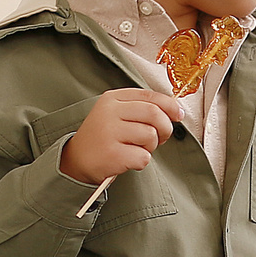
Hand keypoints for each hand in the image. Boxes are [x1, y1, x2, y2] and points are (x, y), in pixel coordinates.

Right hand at [61, 87, 181, 185]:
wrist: (77, 160)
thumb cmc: (104, 138)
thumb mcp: (117, 115)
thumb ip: (142, 109)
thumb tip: (176, 112)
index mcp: (112, 98)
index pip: (149, 95)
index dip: (169, 105)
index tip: (178, 114)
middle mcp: (110, 112)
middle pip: (154, 113)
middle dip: (165, 128)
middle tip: (160, 138)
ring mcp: (109, 132)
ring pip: (150, 135)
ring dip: (151, 147)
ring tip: (136, 149)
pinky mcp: (112, 154)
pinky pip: (143, 157)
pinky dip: (141, 161)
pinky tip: (128, 160)